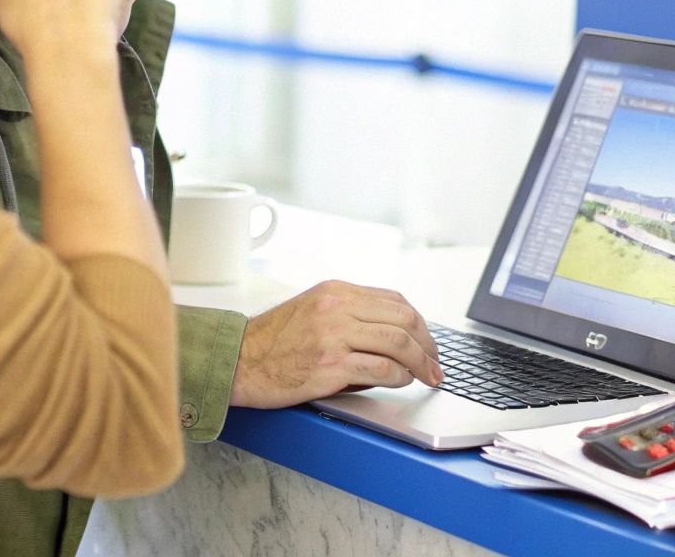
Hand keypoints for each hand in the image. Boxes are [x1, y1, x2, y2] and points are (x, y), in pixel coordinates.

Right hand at [229, 280, 443, 407]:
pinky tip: (402, 382)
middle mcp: (337, 308)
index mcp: (335, 291)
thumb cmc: (273, 342)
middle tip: (436, 364)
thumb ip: (349, 315)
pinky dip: (400, 377)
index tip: (428, 342)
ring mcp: (334, 335)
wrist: (238, 362)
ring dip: (421, 363)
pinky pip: (381, 369)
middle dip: (428, 344)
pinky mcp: (330, 365)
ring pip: (398, 342)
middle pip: (403, 318)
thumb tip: (392, 335)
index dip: (419, 323)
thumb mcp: (312, 311)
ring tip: (429, 377)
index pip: (394, 300)